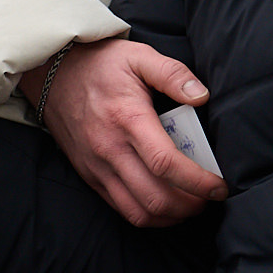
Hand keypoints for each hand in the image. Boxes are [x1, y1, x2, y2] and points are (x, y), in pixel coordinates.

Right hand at [19, 37, 225, 227]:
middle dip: (191, 205)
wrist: (53, 71)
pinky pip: (121, 208)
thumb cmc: (100, 63)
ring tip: (191, 205)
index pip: (166, 164)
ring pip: (139, 212)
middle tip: (210, 198)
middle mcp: (110, 150)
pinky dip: (147, 215)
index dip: (198, 181)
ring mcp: (98, 167)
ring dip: (171, 217)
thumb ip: (173, 74)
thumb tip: (202, 96)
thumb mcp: (139, 55)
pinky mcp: (90, 175)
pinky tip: (164, 205)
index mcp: (128, 119)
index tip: (219, 186)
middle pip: (155, 197)